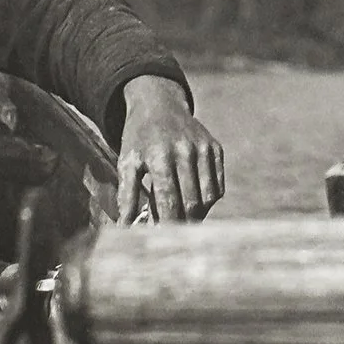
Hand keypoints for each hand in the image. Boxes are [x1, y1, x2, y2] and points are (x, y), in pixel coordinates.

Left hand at [115, 75, 225, 220]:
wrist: (159, 105)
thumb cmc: (139, 139)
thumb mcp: (127, 163)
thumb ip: (126, 196)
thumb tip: (125, 230)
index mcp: (160, 156)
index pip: (169, 201)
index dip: (166, 224)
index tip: (160, 238)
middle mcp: (185, 151)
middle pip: (191, 203)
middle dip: (181, 223)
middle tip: (171, 232)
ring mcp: (204, 149)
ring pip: (209, 197)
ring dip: (197, 214)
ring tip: (182, 217)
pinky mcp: (215, 149)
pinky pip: (218, 186)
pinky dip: (208, 200)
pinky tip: (193, 200)